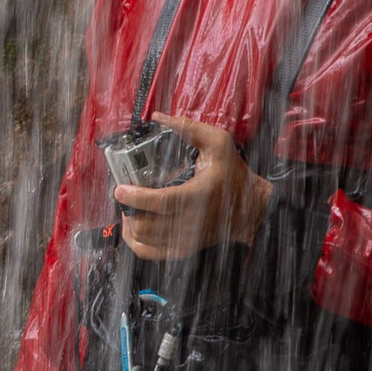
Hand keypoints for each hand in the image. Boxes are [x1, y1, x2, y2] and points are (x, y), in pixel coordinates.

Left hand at [115, 114, 271, 261]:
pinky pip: (148, 253)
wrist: (251, 208)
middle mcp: (190, 223)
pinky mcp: (182, 250)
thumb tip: (159, 117)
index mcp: (198, 196)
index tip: (120, 189)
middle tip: (124, 194)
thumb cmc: (233, 175)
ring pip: (143, 240)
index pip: (161, 202)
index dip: (135, 198)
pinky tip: (132, 225)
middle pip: (146, 224)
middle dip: (128, 209)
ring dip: (129, 223)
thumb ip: (189, 128)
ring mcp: (185, 240)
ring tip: (127, 207)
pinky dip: (133, 241)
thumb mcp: (219, 144)